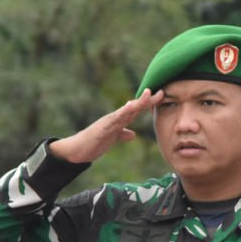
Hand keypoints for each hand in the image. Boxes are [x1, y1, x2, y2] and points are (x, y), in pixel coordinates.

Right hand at [48, 89, 163, 163]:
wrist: (78, 149)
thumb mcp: (113, 139)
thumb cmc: (95, 143)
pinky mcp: (102, 128)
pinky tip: (129, 107)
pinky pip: (114, 119)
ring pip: (126, 110)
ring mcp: (109, 122)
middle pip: (134, 107)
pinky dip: (122, 113)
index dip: (149, 103)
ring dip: (137, 102)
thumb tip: (132, 134)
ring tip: (147, 94)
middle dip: (147, 100)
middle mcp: (115, 118)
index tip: (162, 95)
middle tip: (161, 92)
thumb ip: (122, 134)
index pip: (137, 110)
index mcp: (119, 121)